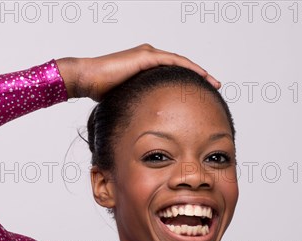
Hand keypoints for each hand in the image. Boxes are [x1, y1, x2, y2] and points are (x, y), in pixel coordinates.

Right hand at [56, 43, 220, 101]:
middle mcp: (148, 58)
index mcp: (144, 68)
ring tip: (214, 83)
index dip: (187, 83)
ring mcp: (147, 55)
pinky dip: (189, 68)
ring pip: (180, 62)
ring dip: (199, 72)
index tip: (200, 94)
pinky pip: (173, 61)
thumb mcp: (126, 100)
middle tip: (215, 87)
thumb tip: (145, 125)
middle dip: (199, 77)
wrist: (86, 79)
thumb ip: (138, 106)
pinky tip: (201, 76)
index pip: (172, 74)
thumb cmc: (100, 92)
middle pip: (180, 67)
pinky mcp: (145, 56)